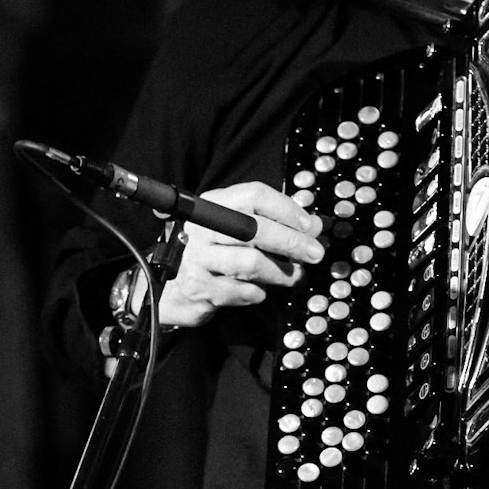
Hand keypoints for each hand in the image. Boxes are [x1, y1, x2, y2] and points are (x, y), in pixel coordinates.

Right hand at [158, 181, 326, 329]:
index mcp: (214, 203)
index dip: (287, 209)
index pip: (254, 195)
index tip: (309, 226)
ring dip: (280, 273)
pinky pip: (242, 291)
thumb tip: (313, 226)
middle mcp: (201, 226)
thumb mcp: (242, 232)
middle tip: (315, 254)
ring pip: (250, 263)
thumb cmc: (216, 255)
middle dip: (291, 242)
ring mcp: (197, 256)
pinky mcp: (198, 286)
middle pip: (253, 228)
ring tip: (294, 277)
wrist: (174, 289)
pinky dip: (258, 293)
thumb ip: (276, 225)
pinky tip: (259, 290)